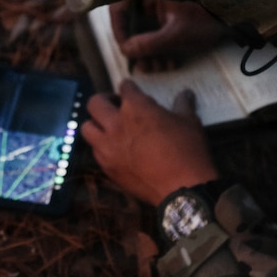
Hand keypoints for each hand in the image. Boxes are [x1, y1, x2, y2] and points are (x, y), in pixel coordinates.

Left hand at [80, 79, 218, 205]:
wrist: (182, 189)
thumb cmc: (188, 150)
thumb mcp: (189, 122)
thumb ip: (183, 104)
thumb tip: (186, 93)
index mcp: (136, 107)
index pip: (125, 87)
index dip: (129, 87)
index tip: (132, 90)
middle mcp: (115, 124)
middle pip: (95, 103)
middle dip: (104, 100)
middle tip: (116, 106)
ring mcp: (108, 147)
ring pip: (87, 128)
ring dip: (96, 124)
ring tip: (109, 128)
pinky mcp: (107, 168)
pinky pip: (95, 152)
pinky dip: (101, 147)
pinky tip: (114, 150)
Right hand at [111, 0, 226, 70]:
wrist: (227, 23)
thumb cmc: (202, 22)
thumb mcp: (176, 34)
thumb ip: (150, 42)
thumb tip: (126, 50)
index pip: (118, 10)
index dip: (118, 30)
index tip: (126, 49)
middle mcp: (147, 7)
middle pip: (128, 28)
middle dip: (135, 50)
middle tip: (146, 66)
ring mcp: (155, 18)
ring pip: (140, 38)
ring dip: (147, 56)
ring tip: (160, 68)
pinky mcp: (164, 29)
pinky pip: (153, 43)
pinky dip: (158, 55)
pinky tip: (169, 65)